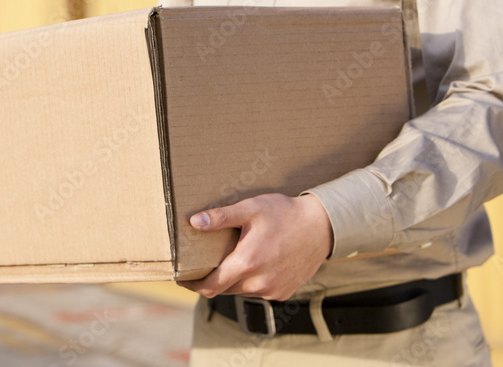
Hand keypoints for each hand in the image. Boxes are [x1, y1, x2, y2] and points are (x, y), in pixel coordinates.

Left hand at [177, 193, 332, 300]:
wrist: (322, 226)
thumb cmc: (285, 214)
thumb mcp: (251, 209)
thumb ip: (221, 217)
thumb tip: (193, 222)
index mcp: (247, 263)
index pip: (209, 286)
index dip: (191, 284)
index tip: (180, 277)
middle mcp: (259, 283)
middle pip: (223, 289)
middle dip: (211, 279)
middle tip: (202, 263)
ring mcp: (272, 291)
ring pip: (241, 291)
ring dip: (232, 280)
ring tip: (231, 259)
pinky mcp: (284, 293)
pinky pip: (258, 292)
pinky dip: (251, 282)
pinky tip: (255, 263)